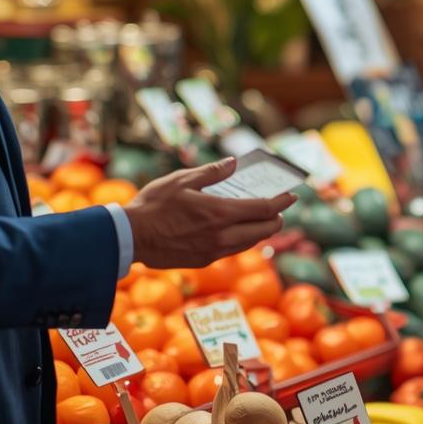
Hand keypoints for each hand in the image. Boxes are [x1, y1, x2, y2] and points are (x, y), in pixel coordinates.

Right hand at [123, 156, 296, 268]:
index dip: (282, 202)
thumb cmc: (153, 205)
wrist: (130, 238)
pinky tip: (237, 230)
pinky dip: (243, 240)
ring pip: (250, 243)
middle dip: (276, 219)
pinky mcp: (204, 261)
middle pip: (263, 230)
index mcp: (220, 213)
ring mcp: (214, 251)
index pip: (264, 209)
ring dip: (260, 231)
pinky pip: (233, 250)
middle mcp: (222, 236)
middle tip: (280, 208)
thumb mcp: (182, 180)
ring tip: (262, 218)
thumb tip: (233, 163)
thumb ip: (212, 172)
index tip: (292, 195)